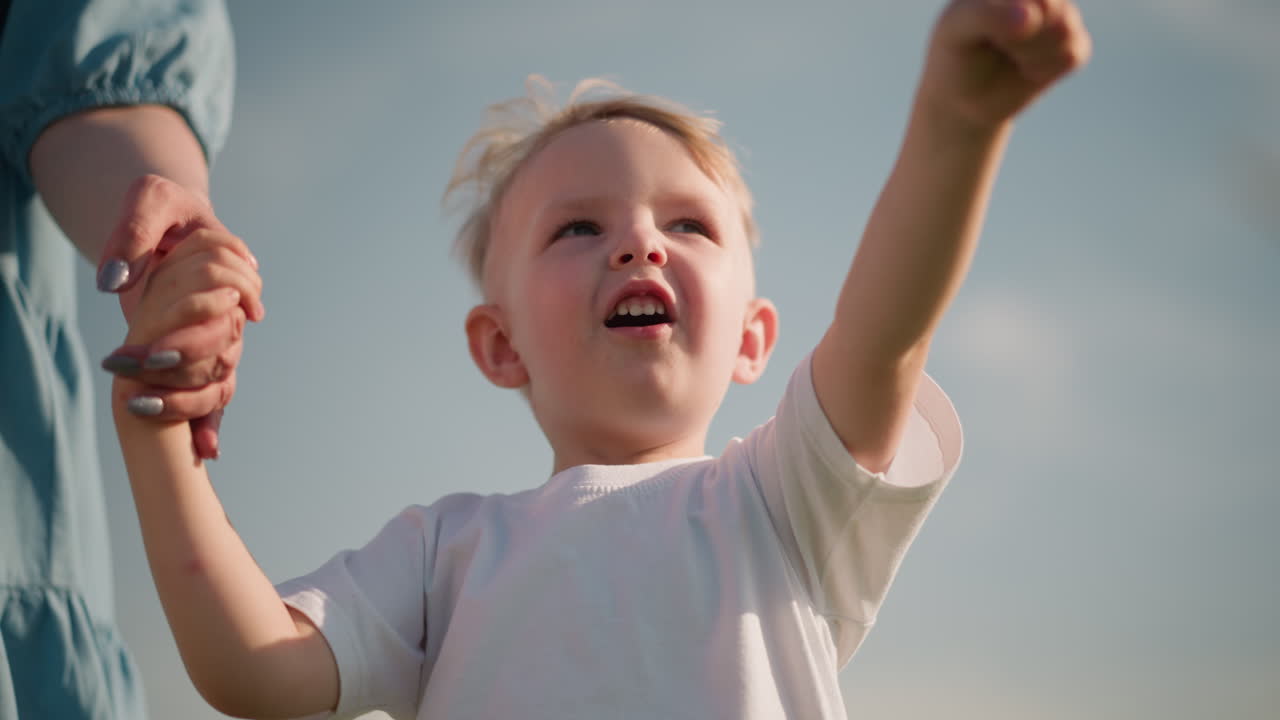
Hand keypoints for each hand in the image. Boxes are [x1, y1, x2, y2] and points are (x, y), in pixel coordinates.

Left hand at [97, 175, 262, 458]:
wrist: (169, 226)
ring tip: (143, 409)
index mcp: (228, 265)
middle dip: (180, 359)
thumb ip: (134, 235)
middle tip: (136, 366)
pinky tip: (206, 450)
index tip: (159, 323)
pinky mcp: (205, 351)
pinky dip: (211, 422)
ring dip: (189, 399)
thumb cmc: (163, 209)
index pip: (229, 292)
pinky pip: (216, 391)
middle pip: (223, 343)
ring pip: (221, 374)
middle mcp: (234, 304)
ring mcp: (223, 331)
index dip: (196, 313)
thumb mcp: (148, 201)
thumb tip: (115, 282)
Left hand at [920, 0, 1091, 131]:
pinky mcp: (1075, 43)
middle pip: (1050, 6)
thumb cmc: (958, 54)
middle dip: (1018, 37)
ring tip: (1010, 55)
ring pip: (1063, 29)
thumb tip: (1032, 14)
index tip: (982, 30)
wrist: (967, 98)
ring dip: (1030, 54)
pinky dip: (1044, 70)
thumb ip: (987, 15)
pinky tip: (1026, 69)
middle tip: (996, 44)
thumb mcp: (957, 31)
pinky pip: (1072, 55)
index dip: (1003, 17)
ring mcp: (1061, 13)